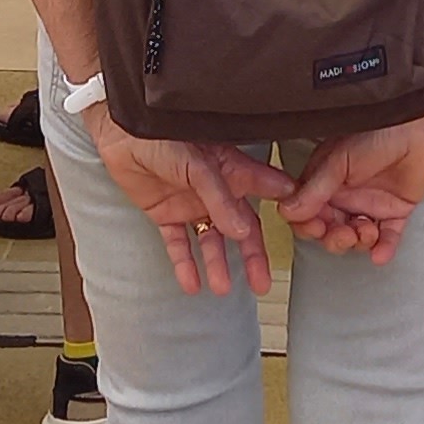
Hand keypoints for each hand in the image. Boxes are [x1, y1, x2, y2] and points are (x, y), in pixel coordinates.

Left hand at [86, 105, 291, 296]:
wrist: (119, 135)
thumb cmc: (161, 135)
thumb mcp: (197, 164)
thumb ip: (219, 198)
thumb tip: (242, 231)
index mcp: (230, 169)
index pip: (263, 191)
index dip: (282, 207)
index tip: (304, 224)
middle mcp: (214, 190)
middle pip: (240, 227)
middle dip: (252, 255)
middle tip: (261, 283)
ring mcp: (190, 203)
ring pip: (211, 239)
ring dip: (218, 264)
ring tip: (222, 289)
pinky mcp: (165, 214)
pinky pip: (178, 244)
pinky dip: (184, 264)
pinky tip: (192, 284)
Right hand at [283, 111, 423, 265]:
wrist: (419, 123)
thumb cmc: (378, 129)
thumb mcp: (338, 159)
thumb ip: (315, 189)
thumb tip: (287, 210)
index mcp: (325, 181)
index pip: (307, 213)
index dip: (309, 225)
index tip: (316, 227)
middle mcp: (345, 195)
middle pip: (330, 230)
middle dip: (335, 238)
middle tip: (344, 233)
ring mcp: (370, 203)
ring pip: (356, 238)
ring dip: (359, 241)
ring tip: (367, 230)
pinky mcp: (396, 210)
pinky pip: (388, 237)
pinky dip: (384, 248)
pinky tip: (380, 254)